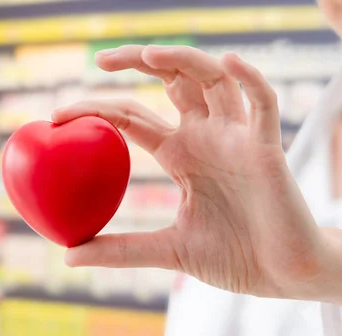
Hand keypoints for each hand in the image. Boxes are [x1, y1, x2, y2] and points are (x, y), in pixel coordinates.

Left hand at [53, 45, 328, 298]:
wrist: (284, 274)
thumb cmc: (234, 256)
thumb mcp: (169, 251)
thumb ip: (123, 249)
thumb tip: (69, 254)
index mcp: (181, 155)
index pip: (133, 119)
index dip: (97, 109)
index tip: (57, 115)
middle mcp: (207, 137)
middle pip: (172, 81)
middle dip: (140, 62)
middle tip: (102, 58)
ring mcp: (237, 138)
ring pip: (213, 80)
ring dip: (184, 61)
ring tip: (150, 54)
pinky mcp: (268, 149)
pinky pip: (262, 103)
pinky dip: (250, 80)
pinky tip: (229, 63)